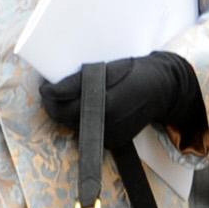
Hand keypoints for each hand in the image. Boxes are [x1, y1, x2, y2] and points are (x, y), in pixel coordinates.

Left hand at [44, 51, 206, 155]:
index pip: (65, 99)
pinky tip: (89, 110)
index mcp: (106, 97)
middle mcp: (107, 118)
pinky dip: (83, 122)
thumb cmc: (136, 72)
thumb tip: (56, 87)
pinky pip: (89, 133)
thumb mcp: (111, 67)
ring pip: (75, 126)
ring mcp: (111, 132)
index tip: (45, 87)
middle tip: (50, 93)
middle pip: (65, 116)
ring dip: (68, 114)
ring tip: (69, 99)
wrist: (164, 90)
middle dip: (54, 105)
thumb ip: (84, 77)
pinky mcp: (114, 141)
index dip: (50, 93)